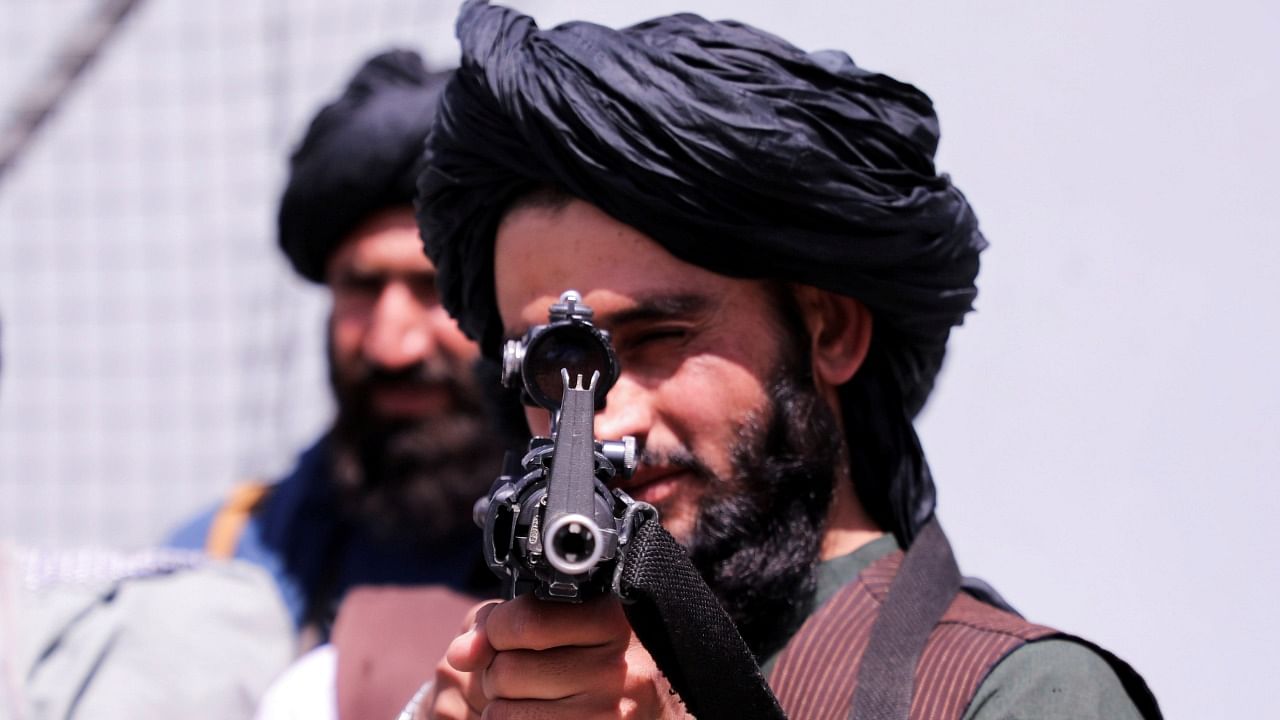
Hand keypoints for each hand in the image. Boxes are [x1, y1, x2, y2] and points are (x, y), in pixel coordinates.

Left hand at [425, 594, 690, 719]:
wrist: (662, 711)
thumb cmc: (607, 661)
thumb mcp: (575, 624)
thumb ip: (514, 623)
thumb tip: (461, 654)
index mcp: (613, 621)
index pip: (525, 621)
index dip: (498, 629)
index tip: (505, 635)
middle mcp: (616, 669)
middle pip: (507, 671)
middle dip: (498, 673)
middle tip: (522, 674)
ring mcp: (607, 714)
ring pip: (503, 712)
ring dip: (502, 707)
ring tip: (533, 699)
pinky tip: (538, 717)